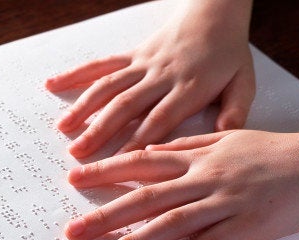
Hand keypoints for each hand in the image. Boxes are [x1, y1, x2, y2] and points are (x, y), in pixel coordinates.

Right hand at [46, 0, 254, 157]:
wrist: (215, 12)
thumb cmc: (229, 53)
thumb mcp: (244, 82)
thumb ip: (235, 110)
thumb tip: (224, 134)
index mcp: (189, 89)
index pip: (159, 121)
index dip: (136, 143)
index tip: (117, 165)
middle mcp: (161, 76)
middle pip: (126, 106)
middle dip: (100, 131)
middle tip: (78, 155)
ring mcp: (143, 64)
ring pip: (108, 86)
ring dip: (84, 107)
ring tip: (63, 129)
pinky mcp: (132, 54)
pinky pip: (102, 64)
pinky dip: (76, 74)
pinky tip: (54, 84)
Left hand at [64, 130, 298, 239]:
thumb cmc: (279, 153)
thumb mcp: (231, 139)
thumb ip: (192, 144)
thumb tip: (155, 150)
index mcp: (200, 154)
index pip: (142, 162)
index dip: (107, 170)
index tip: (76, 178)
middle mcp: (206, 176)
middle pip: (146, 195)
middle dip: (105, 212)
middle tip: (74, 228)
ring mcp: (225, 200)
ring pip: (170, 222)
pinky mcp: (247, 226)